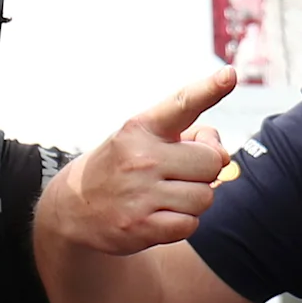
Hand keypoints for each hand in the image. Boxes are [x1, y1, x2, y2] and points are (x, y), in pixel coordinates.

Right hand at [46, 70, 236, 254]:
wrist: (72, 207)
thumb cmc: (124, 167)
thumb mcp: (145, 139)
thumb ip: (191, 137)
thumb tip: (222, 156)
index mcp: (141, 128)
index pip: (182, 104)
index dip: (209, 89)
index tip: (229, 75)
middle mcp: (140, 157)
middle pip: (211, 162)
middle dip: (203, 171)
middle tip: (177, 174)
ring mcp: (138, 193)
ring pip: (204, 197)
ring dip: (193, 200)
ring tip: (165, 197)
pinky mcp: (140, 227)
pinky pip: (190, 224)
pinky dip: (182, 223)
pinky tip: (159, 216)